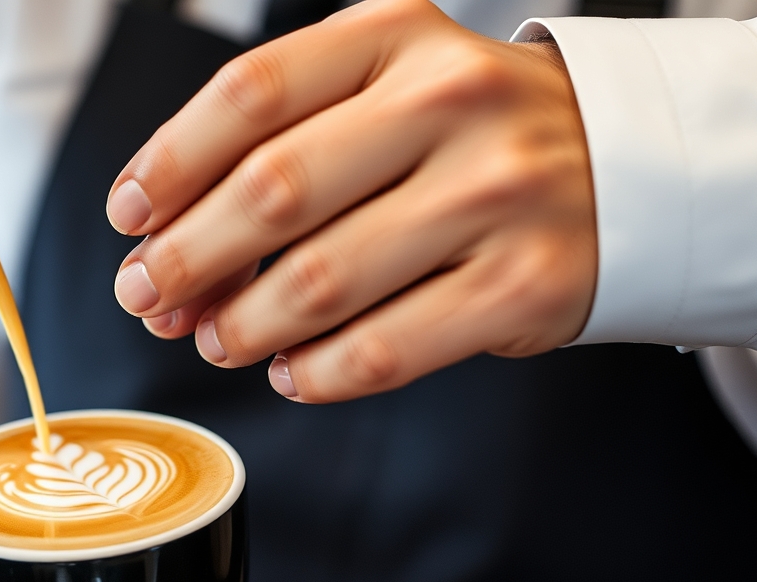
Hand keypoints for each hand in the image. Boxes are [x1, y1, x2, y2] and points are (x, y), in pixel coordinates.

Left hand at [107, 0, 595, 402]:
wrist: (628, 166)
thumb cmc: (468, 133)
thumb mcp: (383, 88)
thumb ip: (279, 144)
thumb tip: (162, 245)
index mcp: (397, 35)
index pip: (251, 93)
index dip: (168, 162)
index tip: (128, 215)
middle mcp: (451, 101)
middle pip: (272, 190)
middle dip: (186, 257)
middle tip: (146, 295)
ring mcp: (496, 194)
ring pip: (321, 281)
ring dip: (241, 325)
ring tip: (217, 338)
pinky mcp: (525, 285)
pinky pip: (384, 348)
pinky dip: (315, 372)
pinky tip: (290, 369)